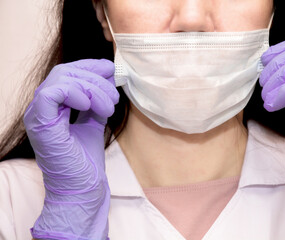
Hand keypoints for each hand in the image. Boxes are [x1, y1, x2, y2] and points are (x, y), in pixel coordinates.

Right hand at [24, 59, 118, 238]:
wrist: (82, 187)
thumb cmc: (86, 160)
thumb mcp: (95, 122)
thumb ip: (97, 101)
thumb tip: (108, 77)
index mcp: (53, 107)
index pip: (67, 73)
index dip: (89, 66)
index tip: (111, 70)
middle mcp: (42, 108)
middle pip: (65, 72)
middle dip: (96, 79)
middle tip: (114, 98)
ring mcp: (38, 115)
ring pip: (61, 78)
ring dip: (92, 88)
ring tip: (109, 107)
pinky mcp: (40, 123)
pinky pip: (52, 92)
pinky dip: (76, 93)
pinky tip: (90, 107)